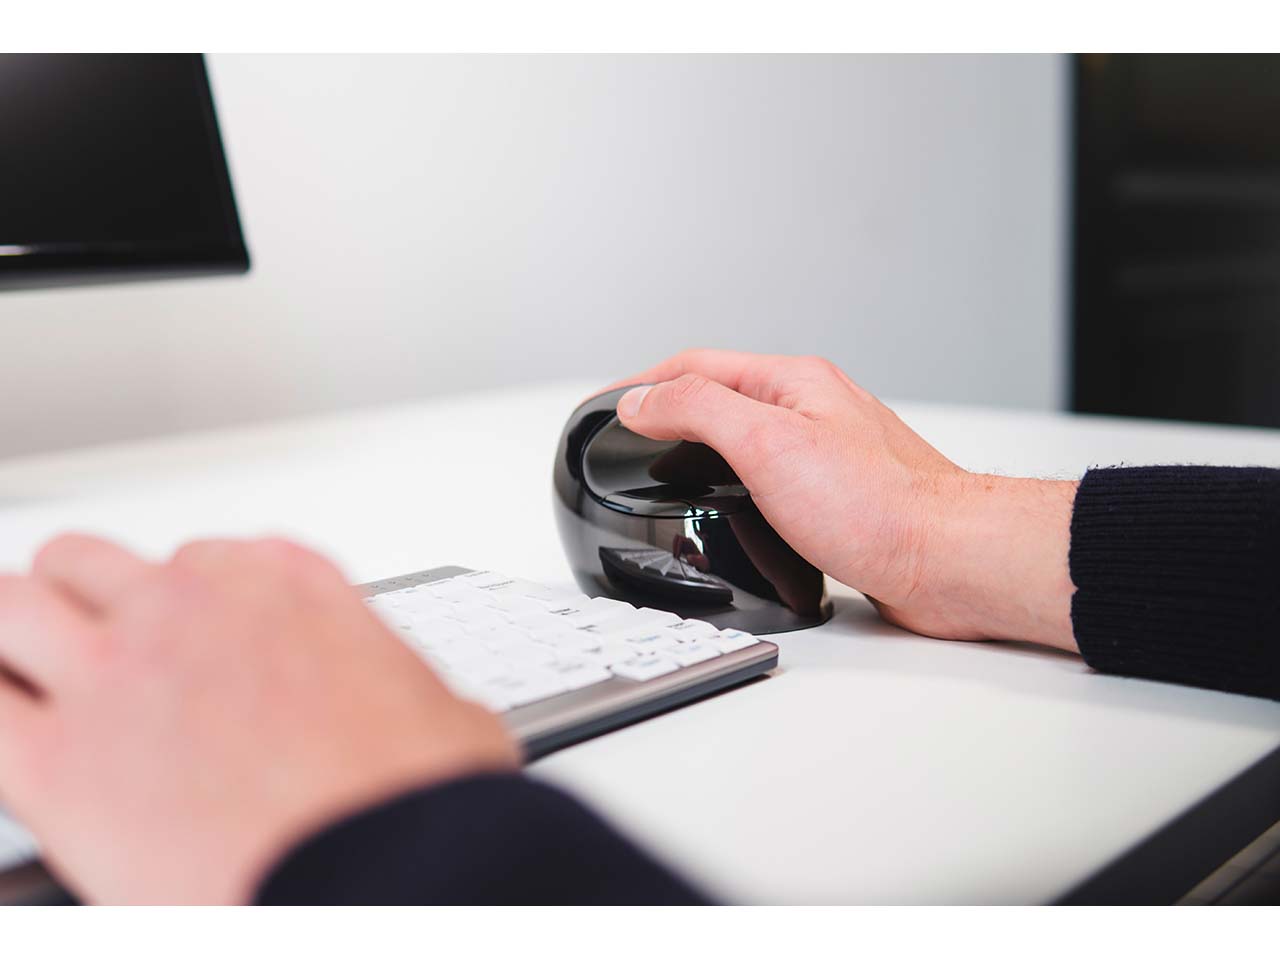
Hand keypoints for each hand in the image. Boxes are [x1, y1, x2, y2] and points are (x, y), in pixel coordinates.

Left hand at [0, 535, 517, 903]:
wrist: (392, 869)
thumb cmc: (422, 796)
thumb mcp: (438, 704)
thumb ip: (387, 677)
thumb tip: (393, 696)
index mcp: (284, 584)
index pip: (201, 559)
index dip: (187, 608)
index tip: (189, 644)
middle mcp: (193, 606)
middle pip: (88, 564)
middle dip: (80, 601)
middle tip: (87, 647)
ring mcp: (120, 672)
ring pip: (12, 605)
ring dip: (15, 636)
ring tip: (20, 676)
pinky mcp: (60, 761)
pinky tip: (9, 736)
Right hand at [609, 350, 1078, 650]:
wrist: (947, 560)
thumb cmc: (878, 505)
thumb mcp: (767, 445)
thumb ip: (699, 411)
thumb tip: (642, 401)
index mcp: (793, 382)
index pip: (696, 367)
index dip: (643, 385)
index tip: (606, 406)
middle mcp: (812, 409)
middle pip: (722, 395)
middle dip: (670, 410)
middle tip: (629, 435)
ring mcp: (828, 450)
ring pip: (747, 437)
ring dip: (702, 446)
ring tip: (668, 466)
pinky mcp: (839, 495)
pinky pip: (771, 475)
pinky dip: (736, 482)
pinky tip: (732, 506)